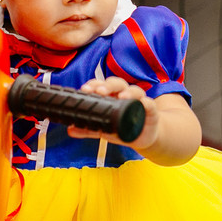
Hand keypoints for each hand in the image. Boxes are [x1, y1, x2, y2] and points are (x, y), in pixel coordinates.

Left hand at [67, 76, 200, 165]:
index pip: (102, 85)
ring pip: (135, 91)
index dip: (93, 84)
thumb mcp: (105, 129)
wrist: (144, 136)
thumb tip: (70, 130)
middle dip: (108, 85)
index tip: (84, 89)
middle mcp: (125, 95)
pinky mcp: (151, 111)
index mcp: (112, 96)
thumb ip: (88, 129)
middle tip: (99, 91)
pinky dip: (147, 103)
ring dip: (128, 92)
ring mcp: (139, 102)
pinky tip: (143, 104)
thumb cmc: (123, 127)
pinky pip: (150, 104)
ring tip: (122, 97)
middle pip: (117, 84)